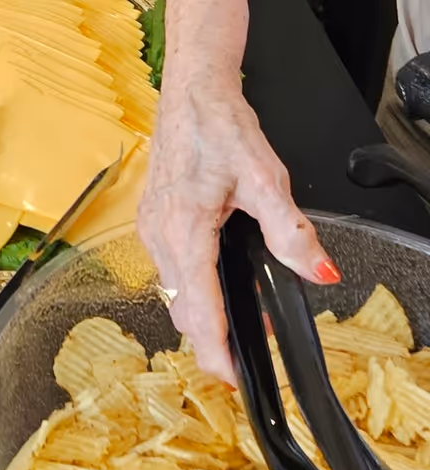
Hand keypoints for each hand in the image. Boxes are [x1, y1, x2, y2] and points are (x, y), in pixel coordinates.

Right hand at [137, 72, 337, 381]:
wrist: (191, 91)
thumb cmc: (220, 126)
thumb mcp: (265, 178)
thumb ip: (290, 230)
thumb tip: (318, 270)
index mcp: (185, 230)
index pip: (199, 309)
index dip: (215, 350)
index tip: (231, 378)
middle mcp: (159, 235)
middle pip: (183, 310)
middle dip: (212, 339)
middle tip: (247, 354)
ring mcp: (150, 229)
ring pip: (173, 293)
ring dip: (202, 314)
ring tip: (239, 319)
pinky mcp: (151, 222)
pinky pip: (169, 271)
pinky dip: (191, 289)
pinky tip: (216, 282)